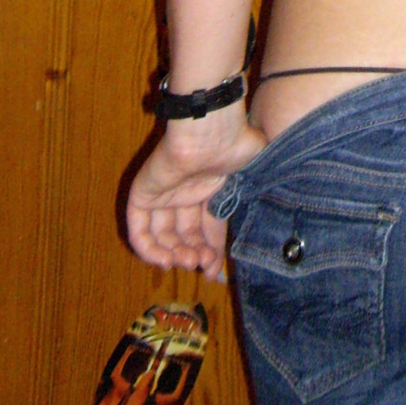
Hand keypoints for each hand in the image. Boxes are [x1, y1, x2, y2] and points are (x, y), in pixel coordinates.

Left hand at [126, 111, 265, 279]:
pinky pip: (138, 228)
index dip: (211, 252)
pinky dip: (147, 249)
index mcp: (209, 188)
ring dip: (174, 255)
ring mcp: (163, 194)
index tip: (214, 273)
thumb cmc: (237, 145)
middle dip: (194, 255)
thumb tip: (267, 226)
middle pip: (184, 235)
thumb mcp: (253, 177)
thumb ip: (256, 198)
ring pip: (161, 235)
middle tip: (202, 267)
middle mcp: (185, 192)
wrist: (212, 131)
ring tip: (188, 262)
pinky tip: (165, 260)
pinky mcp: (142, 194)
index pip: (207, 228)